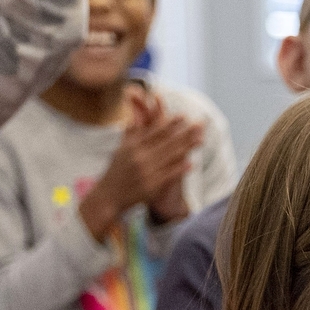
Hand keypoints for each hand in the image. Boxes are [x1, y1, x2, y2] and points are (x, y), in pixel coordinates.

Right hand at [81, 92, 204, 237]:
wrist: (108, 196)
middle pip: (166, 142)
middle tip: (199, 124)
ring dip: (187, 148)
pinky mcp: (151, 186)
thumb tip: (136, 112)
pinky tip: (191, 163)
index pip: (154, 131)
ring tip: (201, 140)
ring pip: (170, 157)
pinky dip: (179, 169)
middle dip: (184, 133)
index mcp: (132, 146)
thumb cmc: (117, 170)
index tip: (184, 115)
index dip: (170, 123)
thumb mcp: (121, 148)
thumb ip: (131, 131)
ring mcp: (146, 172)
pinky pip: (168, 175)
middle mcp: (139, 157)